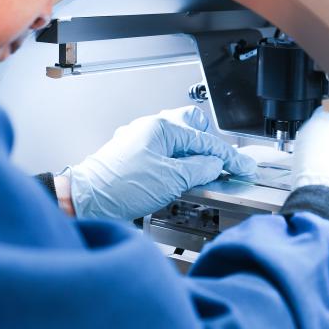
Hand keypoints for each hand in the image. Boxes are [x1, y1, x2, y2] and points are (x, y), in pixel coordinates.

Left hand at [66, 106, 256, 219]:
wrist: (85, 201)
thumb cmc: (120, 187)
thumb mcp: (171, 179)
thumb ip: (200, 169)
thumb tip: (215, 165)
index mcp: (161, 127)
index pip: (205, 140)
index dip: (229, 157)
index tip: (244, 168)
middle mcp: (149, 130)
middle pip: (191, 130)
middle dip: (209, 146)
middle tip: (222, 164)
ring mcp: (138, 142)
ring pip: (176, 143)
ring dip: (191, 157)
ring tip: (202, 175)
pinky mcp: (132, 159)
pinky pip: (162, 155)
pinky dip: (176, 165)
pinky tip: (179, 179)